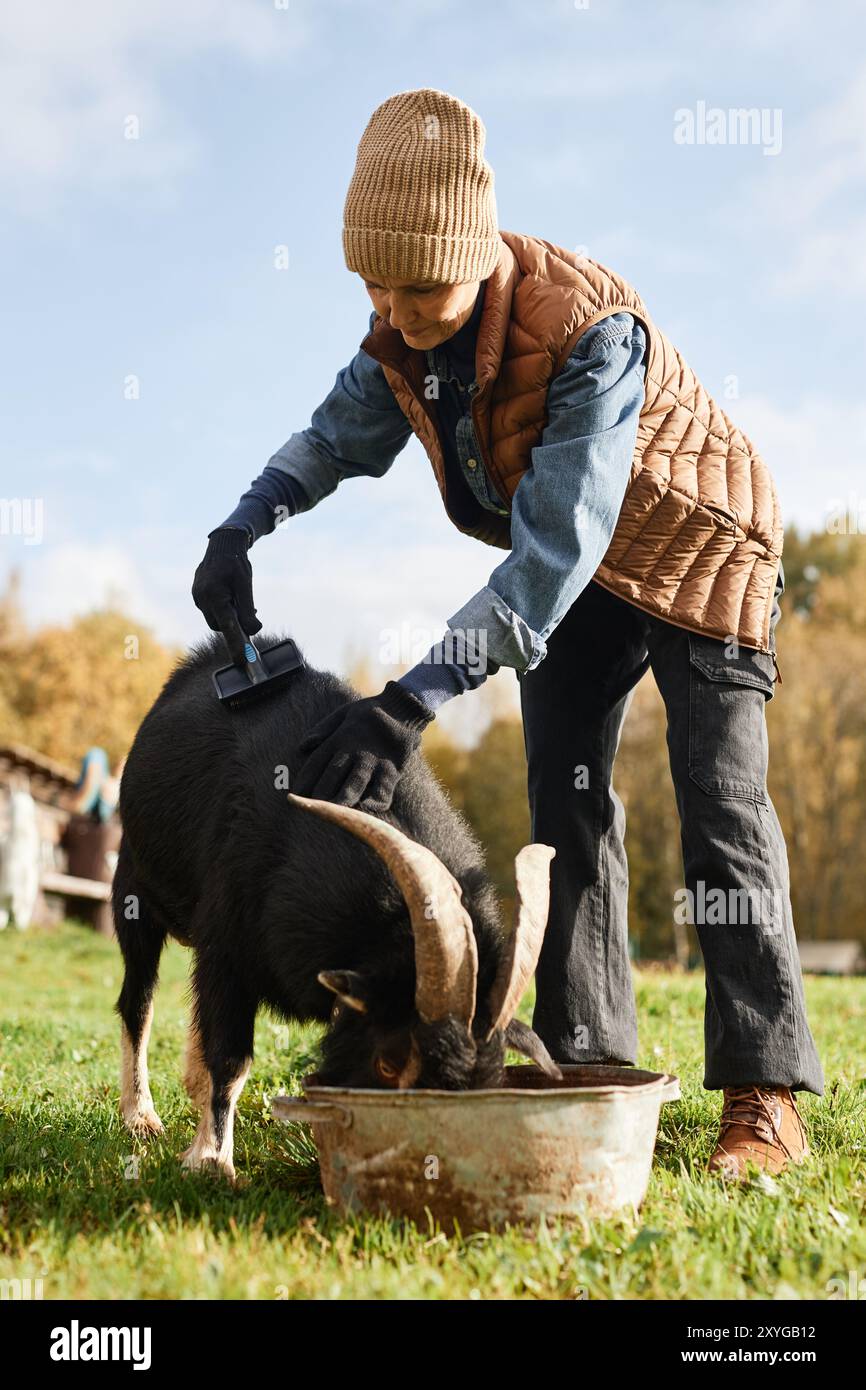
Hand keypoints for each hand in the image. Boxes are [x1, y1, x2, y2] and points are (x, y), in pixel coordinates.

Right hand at [192, 527, 260, 641]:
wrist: (222, 545)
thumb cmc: (236, 563)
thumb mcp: (246, 585)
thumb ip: (248, 609)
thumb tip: (254, 630)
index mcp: (214, 596)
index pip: (227, 627)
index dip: (236, 645)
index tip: (243, 660)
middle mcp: (202, 599)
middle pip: (220, 625)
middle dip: (234, 623)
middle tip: (250, 611)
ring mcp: (197, 597)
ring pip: (216, 618)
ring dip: (229, 615)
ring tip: (240, 600)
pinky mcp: (197, 595)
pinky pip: (211, 610)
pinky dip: (223, 608)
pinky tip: (231, 597)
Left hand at [292, 681, 434, 810]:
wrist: (403, 708)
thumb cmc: (368, 713)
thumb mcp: (342, 713)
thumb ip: (322, 729)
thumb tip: (302, 747)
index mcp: (340, 737)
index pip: (317, 761)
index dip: (305, 778)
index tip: (294, 795)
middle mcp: (355, 750)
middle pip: (334, 773)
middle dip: (321, 792)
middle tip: (310, 809)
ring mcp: (374, 759)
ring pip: (356, 781)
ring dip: (344, 797)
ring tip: (335, 812)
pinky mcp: (392, 767)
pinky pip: (384, 787)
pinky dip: (376, 799)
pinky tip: (367, 809)